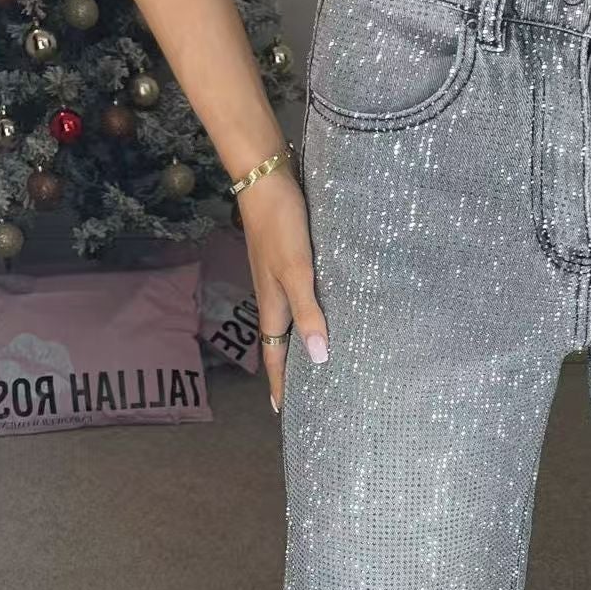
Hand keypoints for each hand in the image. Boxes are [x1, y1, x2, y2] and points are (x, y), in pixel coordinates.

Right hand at [234, 166, 328, 412]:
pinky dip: (308, 315)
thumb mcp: (297, 271)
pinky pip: (299, 299)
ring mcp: (279, 277)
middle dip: (290, 369)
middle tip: (303, 394)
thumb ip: (309, 312)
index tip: (283, 411)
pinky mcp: (289, 259)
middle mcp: (273, 296)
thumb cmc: (281, 225)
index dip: (279, 383)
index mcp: (273, 304)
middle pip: (281, 342)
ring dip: (299, 343)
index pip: (275, 354)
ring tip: (316, 362)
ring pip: (290, 320)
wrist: (266, 178)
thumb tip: (320, 357)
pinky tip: (324, 312)